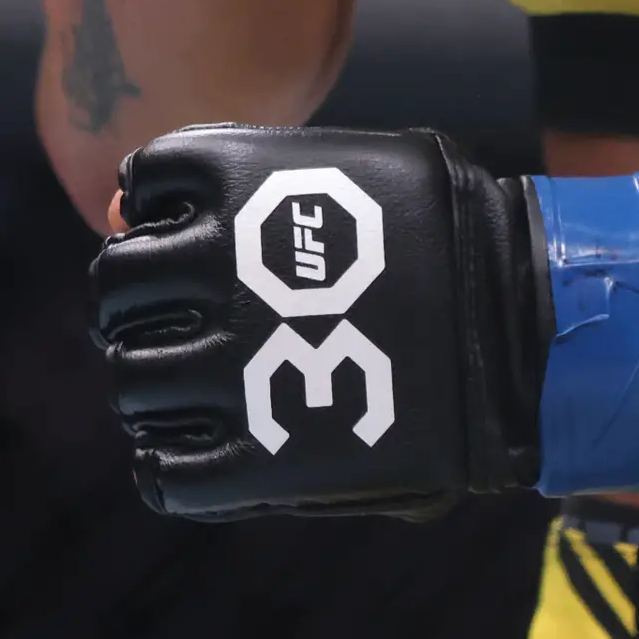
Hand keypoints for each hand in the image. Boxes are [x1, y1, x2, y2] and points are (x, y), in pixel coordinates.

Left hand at [90, 124, 638, 519]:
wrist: (522, 320)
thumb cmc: (450, 231)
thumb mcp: (355, 166)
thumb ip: (256, 184)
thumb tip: (145, 204)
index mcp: (242, 182)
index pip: (141, 186)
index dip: (150, 215)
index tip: (177, 237)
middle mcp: (217, 265)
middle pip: (116, 286)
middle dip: (131, 304)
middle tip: (169, 322)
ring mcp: (232, 362)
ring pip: (130, 377)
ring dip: (144, 380)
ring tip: (181, 388)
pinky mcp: (258, 453)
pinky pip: (167, 471)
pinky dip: (163, 464)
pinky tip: (190, 452)